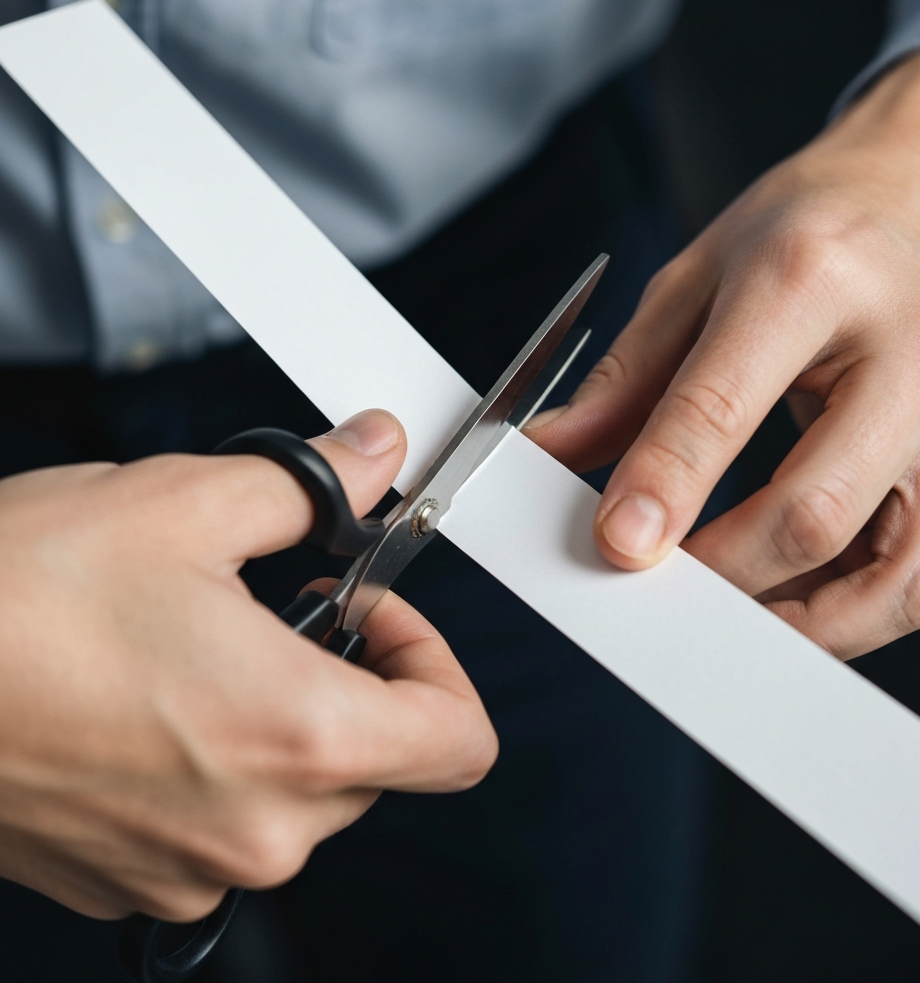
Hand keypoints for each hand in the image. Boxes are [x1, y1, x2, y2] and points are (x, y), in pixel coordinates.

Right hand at [0, 409, 496, 920]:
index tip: (382, 613)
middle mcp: (255, 826)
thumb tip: (372, 455)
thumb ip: (313, 483)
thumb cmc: (7, 602)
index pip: (461, 741)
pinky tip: (154, 699)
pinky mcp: (129, 879)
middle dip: (353, 676)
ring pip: (302, 793)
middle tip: (291, 608)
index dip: (438, 662)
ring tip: (206, 647)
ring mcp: (188, 866)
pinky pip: (225, 823)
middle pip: (383, 759)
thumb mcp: (185, 502)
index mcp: (297, 735)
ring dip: (281, 715)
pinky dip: (218, 762)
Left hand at [529, 48, 919, 657]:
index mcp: (813, 277)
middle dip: (721, 572)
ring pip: (891, 575)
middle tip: (655, 586)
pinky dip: (849, 618)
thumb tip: (551, 456)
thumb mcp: (695, 274)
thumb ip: (623, 379)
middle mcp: (909, 350)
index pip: (725, 407)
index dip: (663, 487)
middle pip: (813, 509)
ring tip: (720, 616)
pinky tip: (786, 607)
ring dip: (793, 621)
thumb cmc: (811, 226)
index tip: (614, 544)